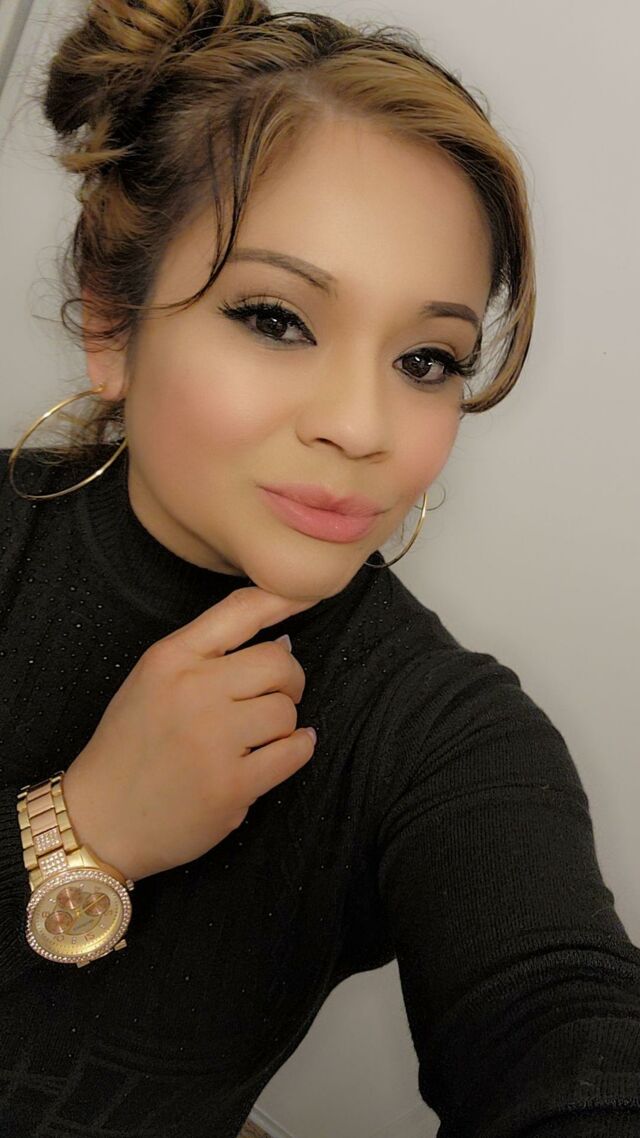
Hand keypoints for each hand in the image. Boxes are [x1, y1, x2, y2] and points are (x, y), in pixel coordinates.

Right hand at [62, 587, 316, 880]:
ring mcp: (212, 739)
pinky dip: (297, 749)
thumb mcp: (151, 679)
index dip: (285, 598)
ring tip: (261, 735)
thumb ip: (206, 653)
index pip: (242, 609)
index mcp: (170, 658)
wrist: (100, 818)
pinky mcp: (231, 785)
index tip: (308, 596)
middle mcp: (191, 690)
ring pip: (286, 711)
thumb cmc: (131, 745)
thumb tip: (284, 641)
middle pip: (278, 662)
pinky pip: (293, 753)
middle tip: (278, 696)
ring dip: (284, 724)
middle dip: (289, 680)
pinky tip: (283, 751)